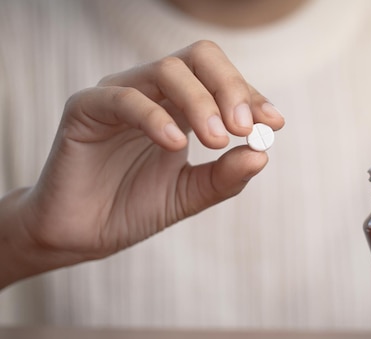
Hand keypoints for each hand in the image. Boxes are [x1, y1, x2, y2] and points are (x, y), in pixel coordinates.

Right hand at [20, 41, 284, 268]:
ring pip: (166, 70)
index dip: (250, 95)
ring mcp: (119, 95)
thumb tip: (263, 154)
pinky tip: (176, 144)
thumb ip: (226, 176)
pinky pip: (124, 98)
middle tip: (246, 127)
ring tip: (218, 141)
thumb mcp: (191, 194)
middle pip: (198, 58)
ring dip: (201, 103)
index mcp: (180, 106)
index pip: (220, 79)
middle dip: (230, 88)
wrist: (83, 234)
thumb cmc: (135, 207)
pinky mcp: (85, 108)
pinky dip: (156, 117)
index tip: (274, 123)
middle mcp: (152, 92)